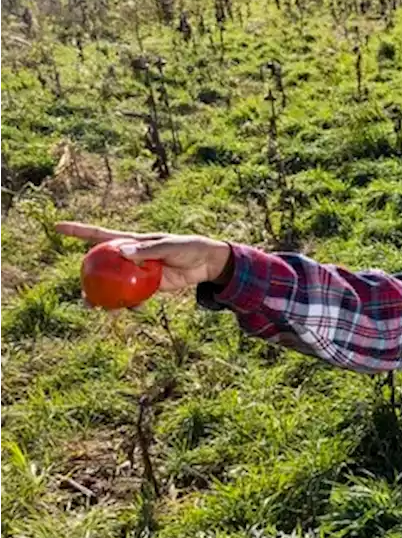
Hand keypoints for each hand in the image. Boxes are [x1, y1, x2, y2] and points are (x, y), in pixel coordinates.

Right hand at [54, 222, 234, 292]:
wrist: (208, 263)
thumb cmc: (189, 248)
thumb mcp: (170, 246)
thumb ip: (147, 250)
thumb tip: (120, 251)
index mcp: (133, 241)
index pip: (101, 235)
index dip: (79, 231)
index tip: (57, 227)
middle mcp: (132, 256)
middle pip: (103, 265)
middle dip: (88, 274)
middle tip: (80, 288)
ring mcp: (138, 272)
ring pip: (114, 283)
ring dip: (103, 294)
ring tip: (93, 305)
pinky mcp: (149, 285)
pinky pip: (132, 295)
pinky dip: (126, 302)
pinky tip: (122, 310)